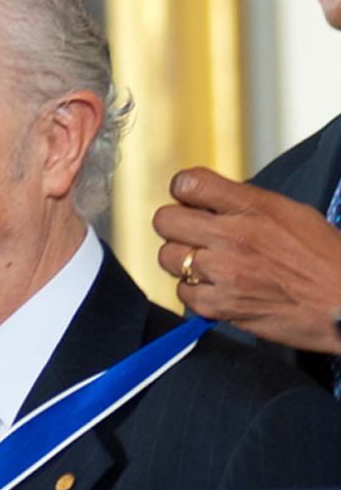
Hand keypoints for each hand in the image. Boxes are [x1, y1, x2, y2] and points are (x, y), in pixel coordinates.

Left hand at [154, 167, 340, 353]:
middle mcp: (233, 236)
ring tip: (205, 264)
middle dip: (174, 225)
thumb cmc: (326, 260)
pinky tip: (215, 288)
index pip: (189, 183)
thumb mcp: (291, 213)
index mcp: (253, 206)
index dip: (182, 190)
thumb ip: (246, 205)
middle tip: (190, 234)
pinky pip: (182, 293)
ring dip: (181, 260)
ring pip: (167, 257)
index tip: (188, 199)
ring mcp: (224, 273)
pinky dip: (194, 292)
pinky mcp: (221, 306)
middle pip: (165, 220)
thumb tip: (209, 203)